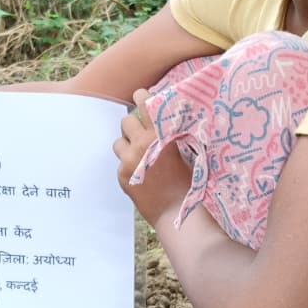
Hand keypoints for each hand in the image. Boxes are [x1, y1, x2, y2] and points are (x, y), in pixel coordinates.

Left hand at [112, 88, 190, 226]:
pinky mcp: (122, 176)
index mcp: (161, 135)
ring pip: (118, 142)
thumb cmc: (189, 182)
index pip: (145, 104)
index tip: (141, 96)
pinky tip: (142, 176)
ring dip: (127, 146)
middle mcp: (142, 144)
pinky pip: (120, 163)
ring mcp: (129, 161)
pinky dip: (128, 166)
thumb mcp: (186, 151)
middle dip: (133, 126)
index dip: (141, 97)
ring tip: (140, 157)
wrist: (177, 212)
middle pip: (126, 121)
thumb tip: (165, 118)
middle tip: (142, 135)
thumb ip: (171, 134)